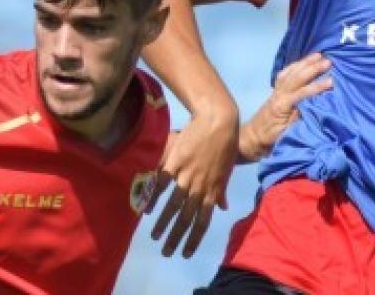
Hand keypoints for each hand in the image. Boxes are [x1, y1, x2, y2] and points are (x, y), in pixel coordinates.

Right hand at [149, 106, 237, 257]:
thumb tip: (224, 207)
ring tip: (156, 237)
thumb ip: (222, 191)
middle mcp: (200, 187)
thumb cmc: (225, 145)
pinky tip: (147, 209)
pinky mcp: (175, 162)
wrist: (218, 121)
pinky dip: (154, 197)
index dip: (195, 238)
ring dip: (164, 223)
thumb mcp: (227, 171)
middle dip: (176, 238)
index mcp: (213, 191)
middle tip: (167, 252)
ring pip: (173, 205)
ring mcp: (187, 176)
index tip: (186, 253)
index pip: (204, 221)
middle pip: (186, 218)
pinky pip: (162, 184)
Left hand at [239, 52, 332, 161]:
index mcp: (282, 106)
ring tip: (318, 55)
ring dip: (304, 63)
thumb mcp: (286, 134)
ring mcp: (275, 91)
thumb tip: (314, 106)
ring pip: (290, 72)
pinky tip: (301, 62)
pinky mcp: (274, 91)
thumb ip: (299, 119)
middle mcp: (278, 95)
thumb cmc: (270, 140)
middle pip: (296, 77)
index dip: (317, 87)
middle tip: (328, 61)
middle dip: (312, 68)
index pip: (302, 93)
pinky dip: (293, 66)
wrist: (252, 139)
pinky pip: (284, 74)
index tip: (331, 82)